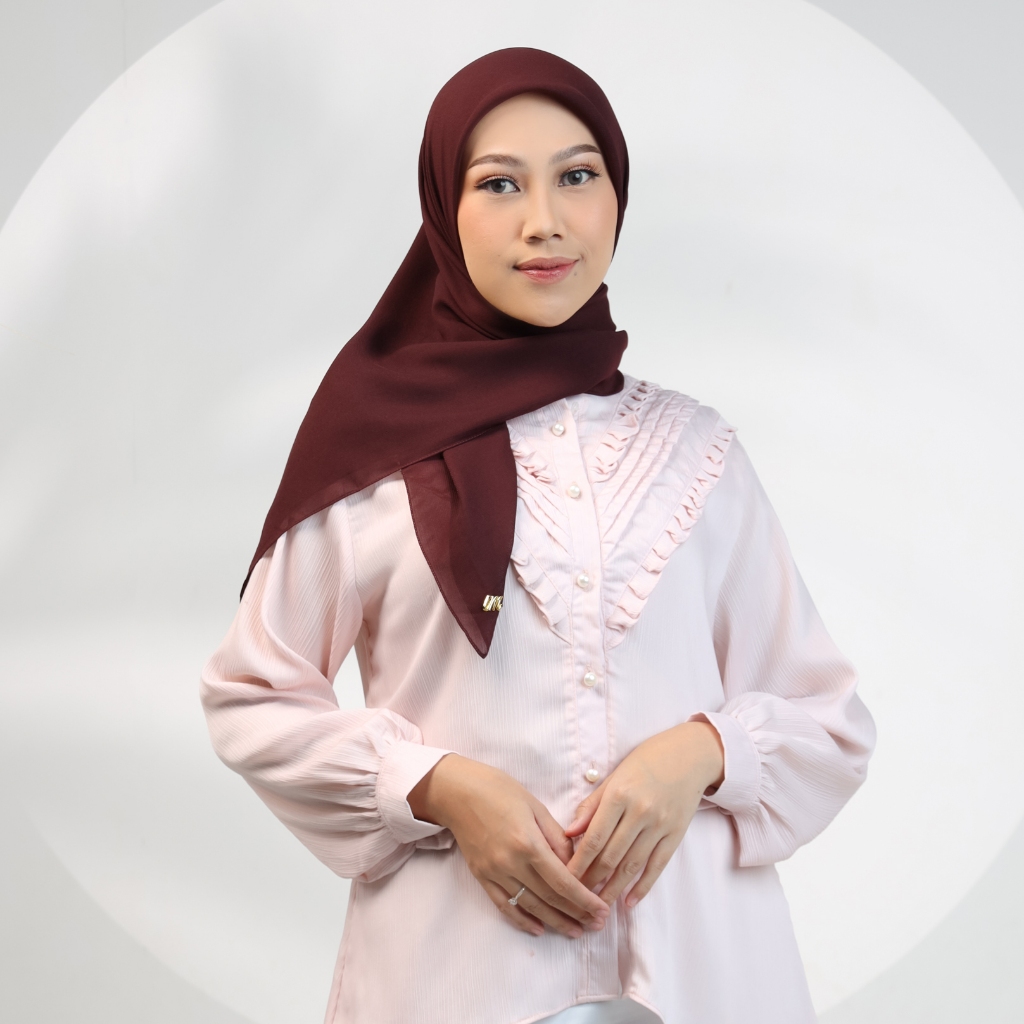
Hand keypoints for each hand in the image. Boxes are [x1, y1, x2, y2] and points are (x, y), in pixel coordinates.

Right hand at [407, 754, 610, 938]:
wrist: (457, 792)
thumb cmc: (498, 790)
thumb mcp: (535, 806)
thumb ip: (556, 837)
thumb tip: (574, 863)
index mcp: (528, 843)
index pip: (562, 881)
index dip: (584, 900)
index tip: (601, 910)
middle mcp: (511, 863)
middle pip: (549, 898)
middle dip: (576, 914)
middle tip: (596, 925)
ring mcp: (494, 873)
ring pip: (530, 907)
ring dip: (555, 922)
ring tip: (575, 931)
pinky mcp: (481, 877)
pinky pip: (504, 905)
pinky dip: (522, 921)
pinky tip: (538, 929)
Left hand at [565, 721, 723, 907]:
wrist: (690, 754)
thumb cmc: (646, 761)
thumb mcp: (614, 776)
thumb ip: (592, 805)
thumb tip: (569, 832)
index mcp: (619, 795)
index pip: (593, 838)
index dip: (578, 863)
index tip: (564, 879)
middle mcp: (640, 812)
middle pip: (611, 855)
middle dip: (592, 880)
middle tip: (576, 899)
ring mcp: (660, 825)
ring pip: (632, 865)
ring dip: (614, 889)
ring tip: (598, 906)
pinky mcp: (676, 834)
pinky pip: (657, 865)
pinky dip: (643, 886)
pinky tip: (630, 902)